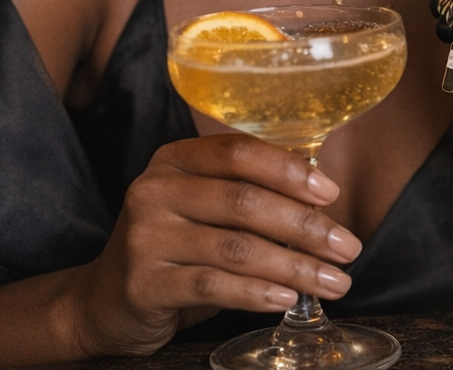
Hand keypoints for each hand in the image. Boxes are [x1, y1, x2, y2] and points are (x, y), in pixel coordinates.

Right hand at [69, 135, 360, 357]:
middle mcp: (156, 190)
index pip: (240, 153)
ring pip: (236, 248)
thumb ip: (253, 190)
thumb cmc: (177, 245)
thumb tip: (322, 189)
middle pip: (245, 202)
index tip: (331, 193)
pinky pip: (213, 286)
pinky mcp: (143, 284)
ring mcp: (145, 237)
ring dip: (294, 266)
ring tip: (333, 280)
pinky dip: (257, 292)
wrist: (104, 300)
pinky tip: (287, 298)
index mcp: (177, 159)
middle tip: (347, 247)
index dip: (290, 171)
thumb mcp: (207, 205)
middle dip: (306, 226)